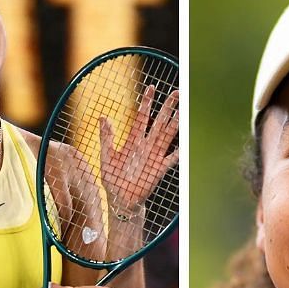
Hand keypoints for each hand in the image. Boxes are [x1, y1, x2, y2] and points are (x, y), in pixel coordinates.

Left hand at [98, 85, 179, 209]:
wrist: (120, 200)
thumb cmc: (113, 179)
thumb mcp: (106, 157)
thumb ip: (107, 138)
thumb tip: (103, 117)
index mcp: (133, 141)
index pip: (141, 117)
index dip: (146, 103)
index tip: (152, 87)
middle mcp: (146, 146)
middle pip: (159, 122)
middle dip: (168, 107)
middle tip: (178, 92)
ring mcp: (154, 157)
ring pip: (168, 136)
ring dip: (176, 123)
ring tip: (184, 110)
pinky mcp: (158, 170)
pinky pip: (170, 160)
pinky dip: (177, 153)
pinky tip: (185, 145)